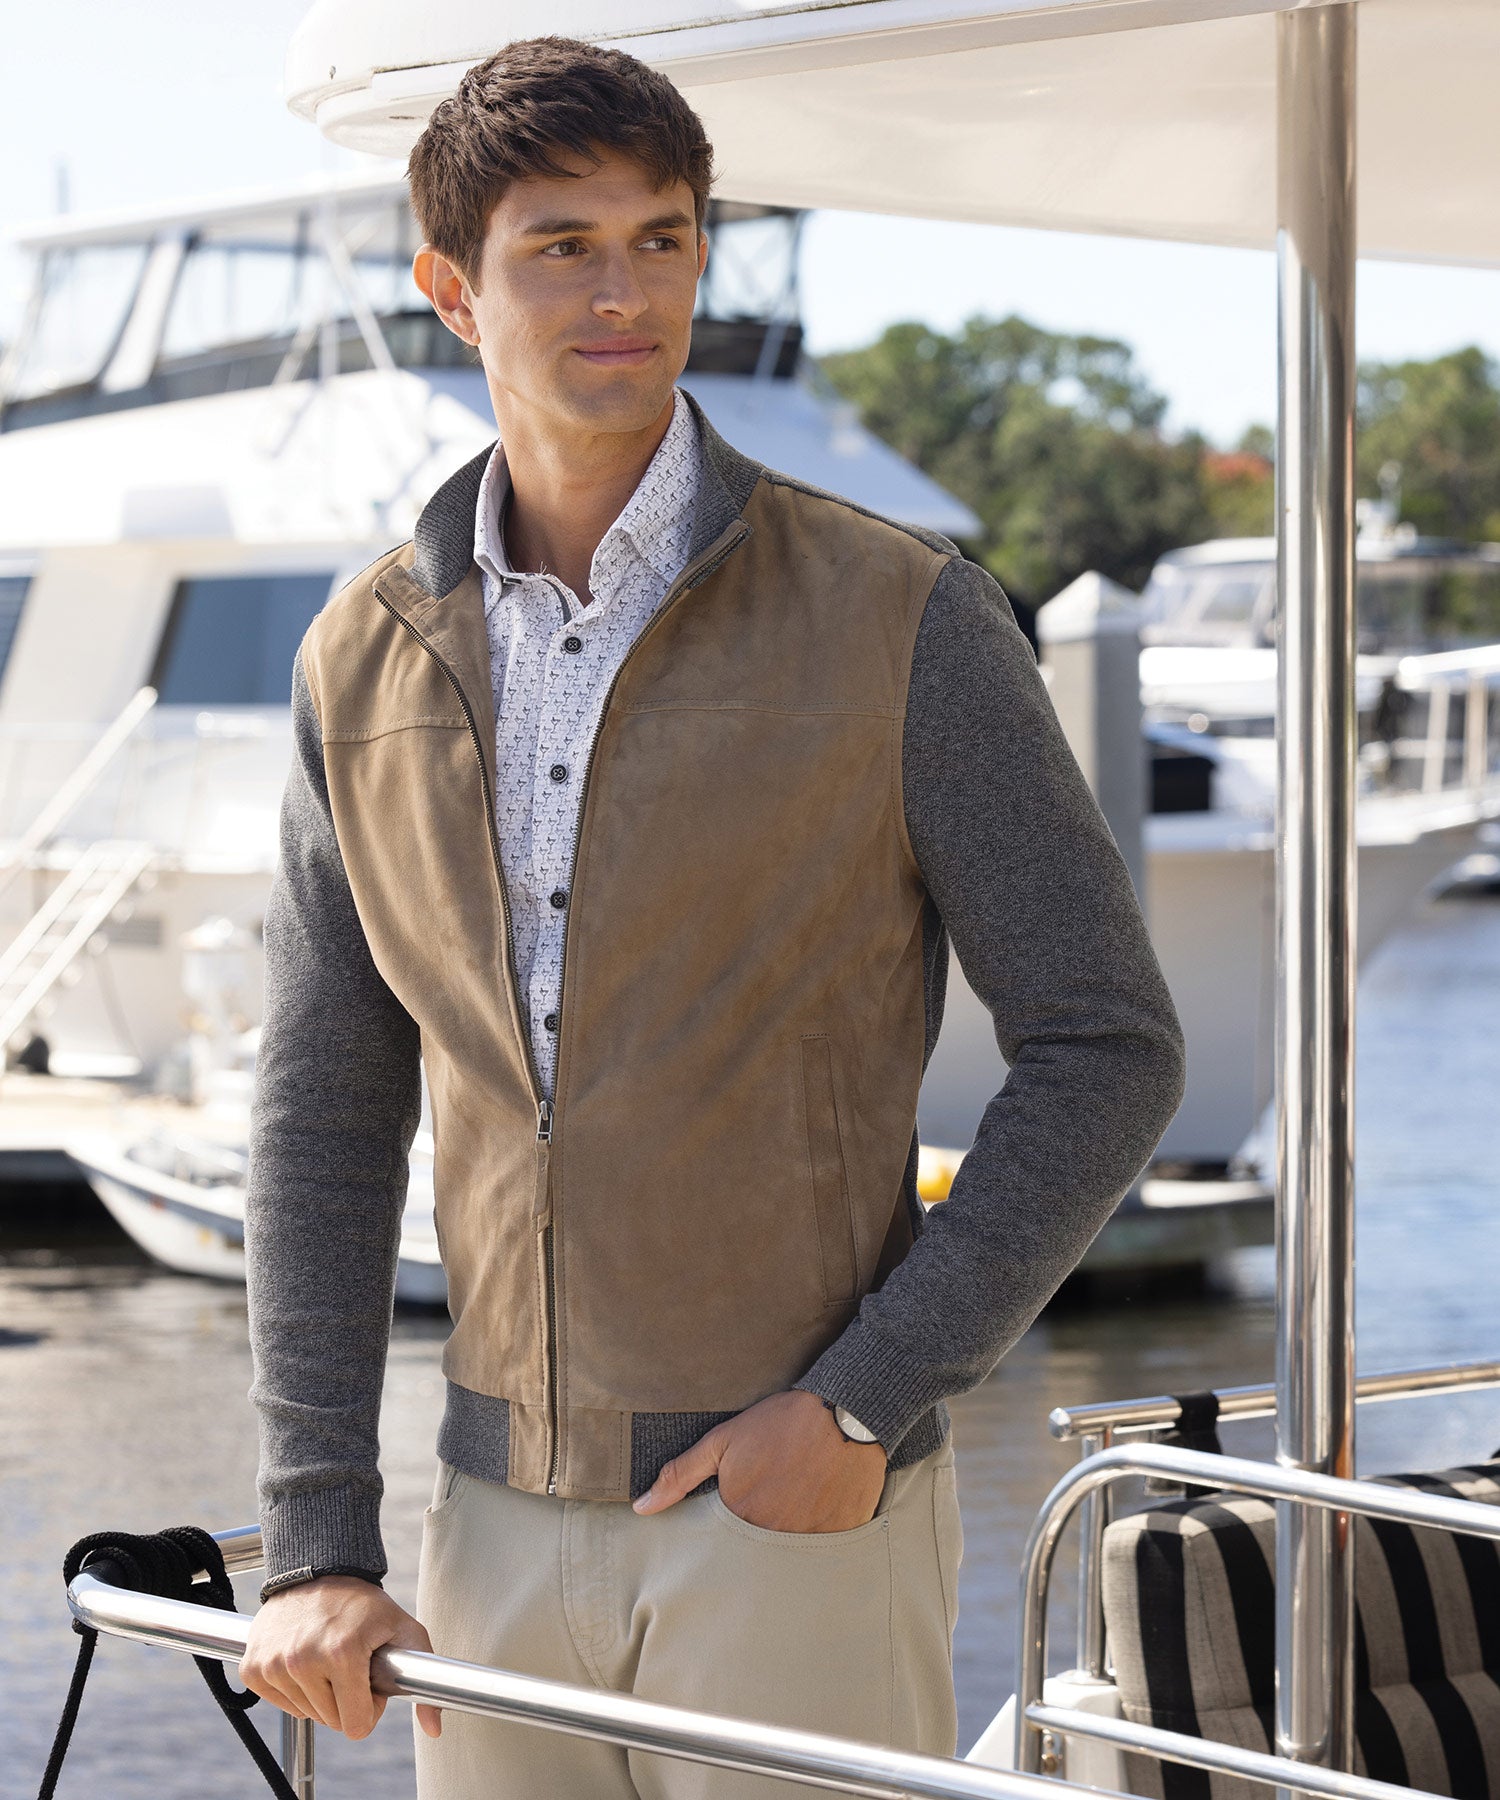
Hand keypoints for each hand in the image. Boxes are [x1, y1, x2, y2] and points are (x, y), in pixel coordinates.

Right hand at [240, 1574, 442, 1740]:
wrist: (316, 1569)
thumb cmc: (364, 1604)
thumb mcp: (404, 1631)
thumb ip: (426, 1679)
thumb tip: (435, 1728)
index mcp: (342, 1654)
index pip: (356, 1726)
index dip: (369, 1707)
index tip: (369, 1681)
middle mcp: (303, 1661)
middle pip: (332, 1722)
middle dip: (346, 1699)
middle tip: (349, 1663)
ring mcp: (274, 1664)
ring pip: (307, 1714)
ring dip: (320, 1693)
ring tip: (327, 1655)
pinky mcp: (253, 1667)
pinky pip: (281, 1703)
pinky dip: (294, 1688)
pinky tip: (303, 1658)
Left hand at [632, 1390, 887, 1531]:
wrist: (844, 1411)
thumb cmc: (780, 1423)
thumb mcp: (723, 1442)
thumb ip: (680, 1476)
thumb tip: (641, 1508)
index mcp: (741, 1517)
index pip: (721, 1547)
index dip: (726, 1529)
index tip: (738, 1510)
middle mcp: (774, 1537)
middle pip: (754, 1555)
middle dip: (756, 1537)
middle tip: (770, 1504)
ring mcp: (810, 1540)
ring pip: (788, 1556)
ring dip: (787, 1539)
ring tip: (795, 1506)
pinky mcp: (842, 1536)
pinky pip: (824, 1553)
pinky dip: (818, 1538)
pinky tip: (819, 1510)